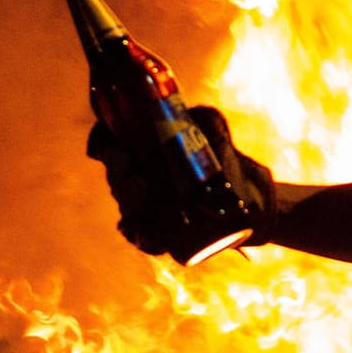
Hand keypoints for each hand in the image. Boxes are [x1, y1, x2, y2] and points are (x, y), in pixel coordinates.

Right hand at [86, 106, 275, 255]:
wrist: (250, 198)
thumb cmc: (225, 160)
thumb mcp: (216, 132)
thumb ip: (205, 119)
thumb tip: (191, 115)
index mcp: (144, 151)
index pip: (110, 144)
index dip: (101, 142)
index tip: (108, 145)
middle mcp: (140, 179)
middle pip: (116, 176)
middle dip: (117, 173)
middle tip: (129, 169)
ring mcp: (149, 208)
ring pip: (127, 207)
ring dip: (127, 202)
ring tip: (141, 193)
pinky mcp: (163, 234)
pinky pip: (144, 237)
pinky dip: (139, 235)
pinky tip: (141, 231)